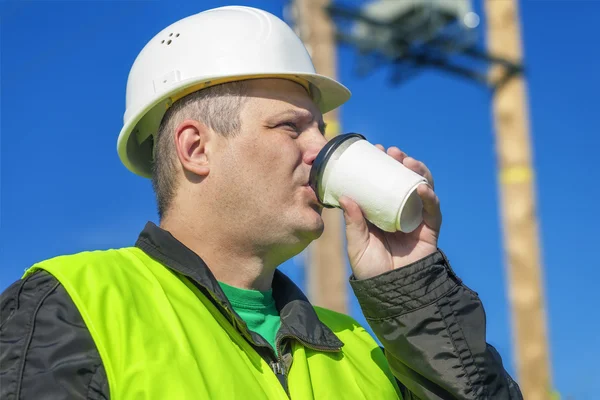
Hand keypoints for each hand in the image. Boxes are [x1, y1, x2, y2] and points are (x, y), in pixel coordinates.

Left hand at [339, 146, 441, 279]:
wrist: (392, 292)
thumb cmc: (371, 269)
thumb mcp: (357, 244)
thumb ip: (354, 222)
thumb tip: (344, 196)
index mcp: (380, 212)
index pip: (382, 183)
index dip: (380, 166)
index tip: (374, 151)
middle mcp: (399, 211)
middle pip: (403, 181)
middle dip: (400, 163)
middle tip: (391, 151)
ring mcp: (416, 219)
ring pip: (421, 189)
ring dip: (417, 172)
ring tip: (407, 161)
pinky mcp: (430, 229)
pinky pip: (432, 210)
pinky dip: (429, 197)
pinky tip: (421, 187)